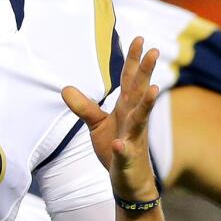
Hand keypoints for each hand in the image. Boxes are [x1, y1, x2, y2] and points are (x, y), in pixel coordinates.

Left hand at [63, 37, 161, 201]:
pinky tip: (120, 144)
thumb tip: (64, 88)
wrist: (129, 182)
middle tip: (155, 50)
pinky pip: (125, 154)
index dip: (134, 60)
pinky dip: (123, 149)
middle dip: (147, 72)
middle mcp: (133, 121)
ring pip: (141, 121)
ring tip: (153, 89)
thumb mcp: (97, 124)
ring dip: (146, 105)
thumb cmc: (116, 147)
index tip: (141, 38)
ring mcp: (133, 140)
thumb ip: (84, 106)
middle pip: (139, 93)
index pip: (131, 81)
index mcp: (126, 109)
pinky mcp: (127, 160)